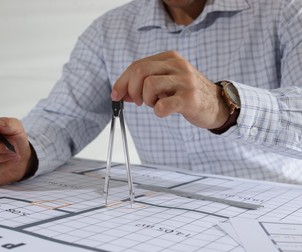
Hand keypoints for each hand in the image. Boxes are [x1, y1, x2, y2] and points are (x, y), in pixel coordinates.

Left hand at [111, 51, 228, 128]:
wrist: (218, 104)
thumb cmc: (187, 93)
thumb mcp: (165, 83)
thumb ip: (143, 85)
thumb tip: (119, 93)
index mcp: (170, 58)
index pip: (137, 65)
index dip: (122, 81)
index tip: (115, 95)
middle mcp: (177, 65)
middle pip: (140, 71)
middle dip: (131, 90)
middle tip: (139, 102)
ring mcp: (185, 81)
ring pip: (148, 85)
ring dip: (146, 100)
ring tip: (156, 104)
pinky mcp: (189, 99)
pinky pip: (162, 106)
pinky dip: (158, 112)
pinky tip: (165, 111)